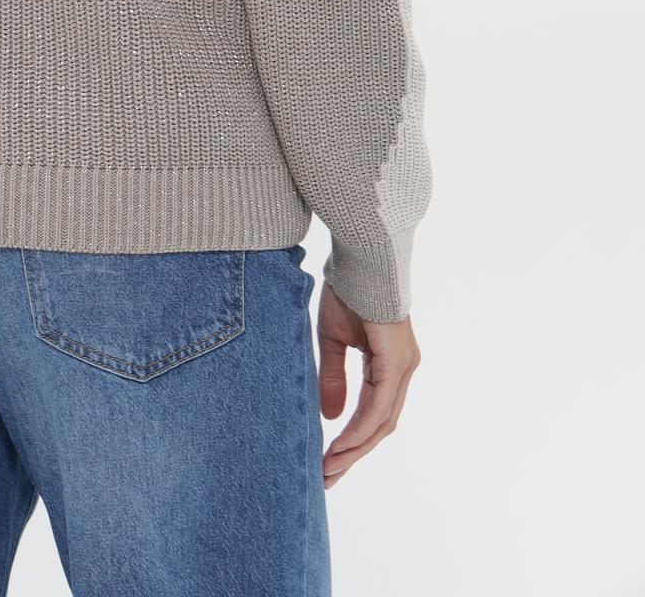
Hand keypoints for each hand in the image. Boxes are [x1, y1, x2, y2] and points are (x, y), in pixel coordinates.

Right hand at [317, 282, 420, 485]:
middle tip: (328, 477)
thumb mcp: (334, 340)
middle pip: (381, 424)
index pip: (373, 413)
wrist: (362, 255)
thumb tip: (332, 418)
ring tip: (331, 468)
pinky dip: (362, 427)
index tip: (328, 460)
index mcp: (389, 364)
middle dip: (353, 453)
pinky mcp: (397, 361)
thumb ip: (334, 377)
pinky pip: (380, 404)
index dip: (352, 439)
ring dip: (356, 448)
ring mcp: (403, 366)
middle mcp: (403, 369)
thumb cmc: (348, 289)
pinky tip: (343, 444)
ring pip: (382, 420)